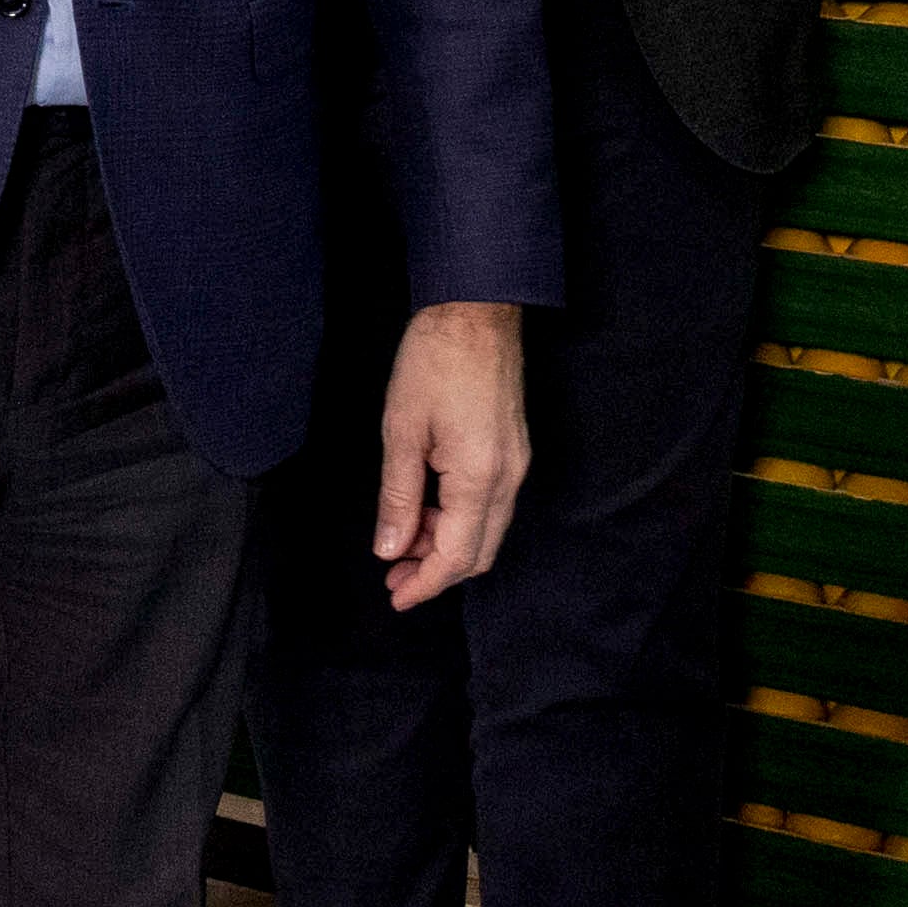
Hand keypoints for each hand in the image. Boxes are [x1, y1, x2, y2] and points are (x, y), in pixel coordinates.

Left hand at [376, 301, 528, 611]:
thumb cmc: (434, 360)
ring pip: (487, 530)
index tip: (395, 597)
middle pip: (479, 552)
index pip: (457, 555)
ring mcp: (517, 463)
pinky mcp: (515, 449)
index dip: (426, 584)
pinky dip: (460, 520)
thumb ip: (399, 497)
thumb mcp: (401, 430)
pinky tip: (428, 511)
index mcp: (480, 476)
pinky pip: (492, 505)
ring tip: (402, 542)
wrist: (477, 309)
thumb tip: (390, 549)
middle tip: (393, 575)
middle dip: (437, 572)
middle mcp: (509, 478)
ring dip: (447, 545)